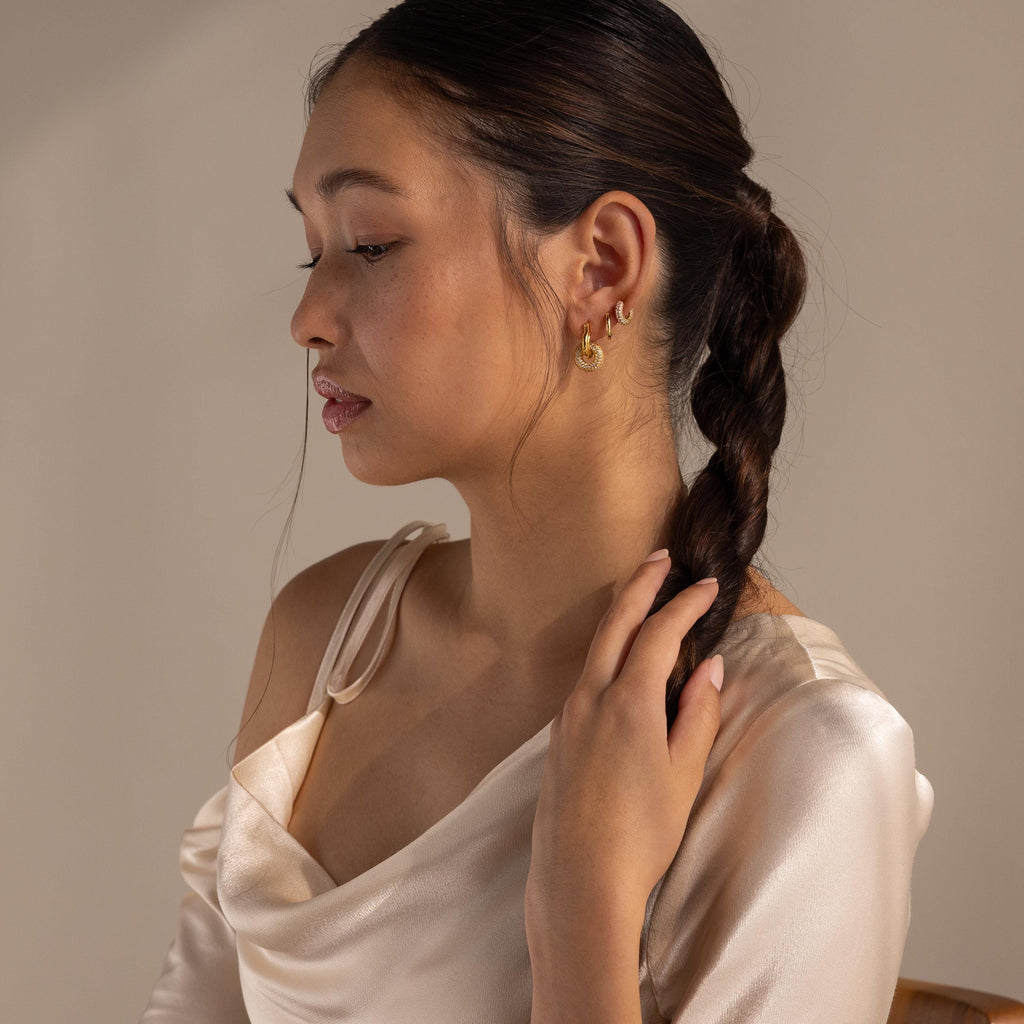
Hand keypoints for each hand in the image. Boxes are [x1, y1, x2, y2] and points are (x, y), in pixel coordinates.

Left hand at [525, 552, 723, 940]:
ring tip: (641, 595)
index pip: (660, 633)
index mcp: (628, 702)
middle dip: (640, 583)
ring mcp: (568, 715)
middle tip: (661, 556)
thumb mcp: (684, 773)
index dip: (685, 604)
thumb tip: (709, 668)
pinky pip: (584, 676)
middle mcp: (590, 697)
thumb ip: (698, 713)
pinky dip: (607, 651)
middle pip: (616, 621)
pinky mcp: (558, 735)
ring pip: (596, 646)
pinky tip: (621, 661)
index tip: (707, 585)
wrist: (579, 880)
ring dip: (620, 614)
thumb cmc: (640, 835)